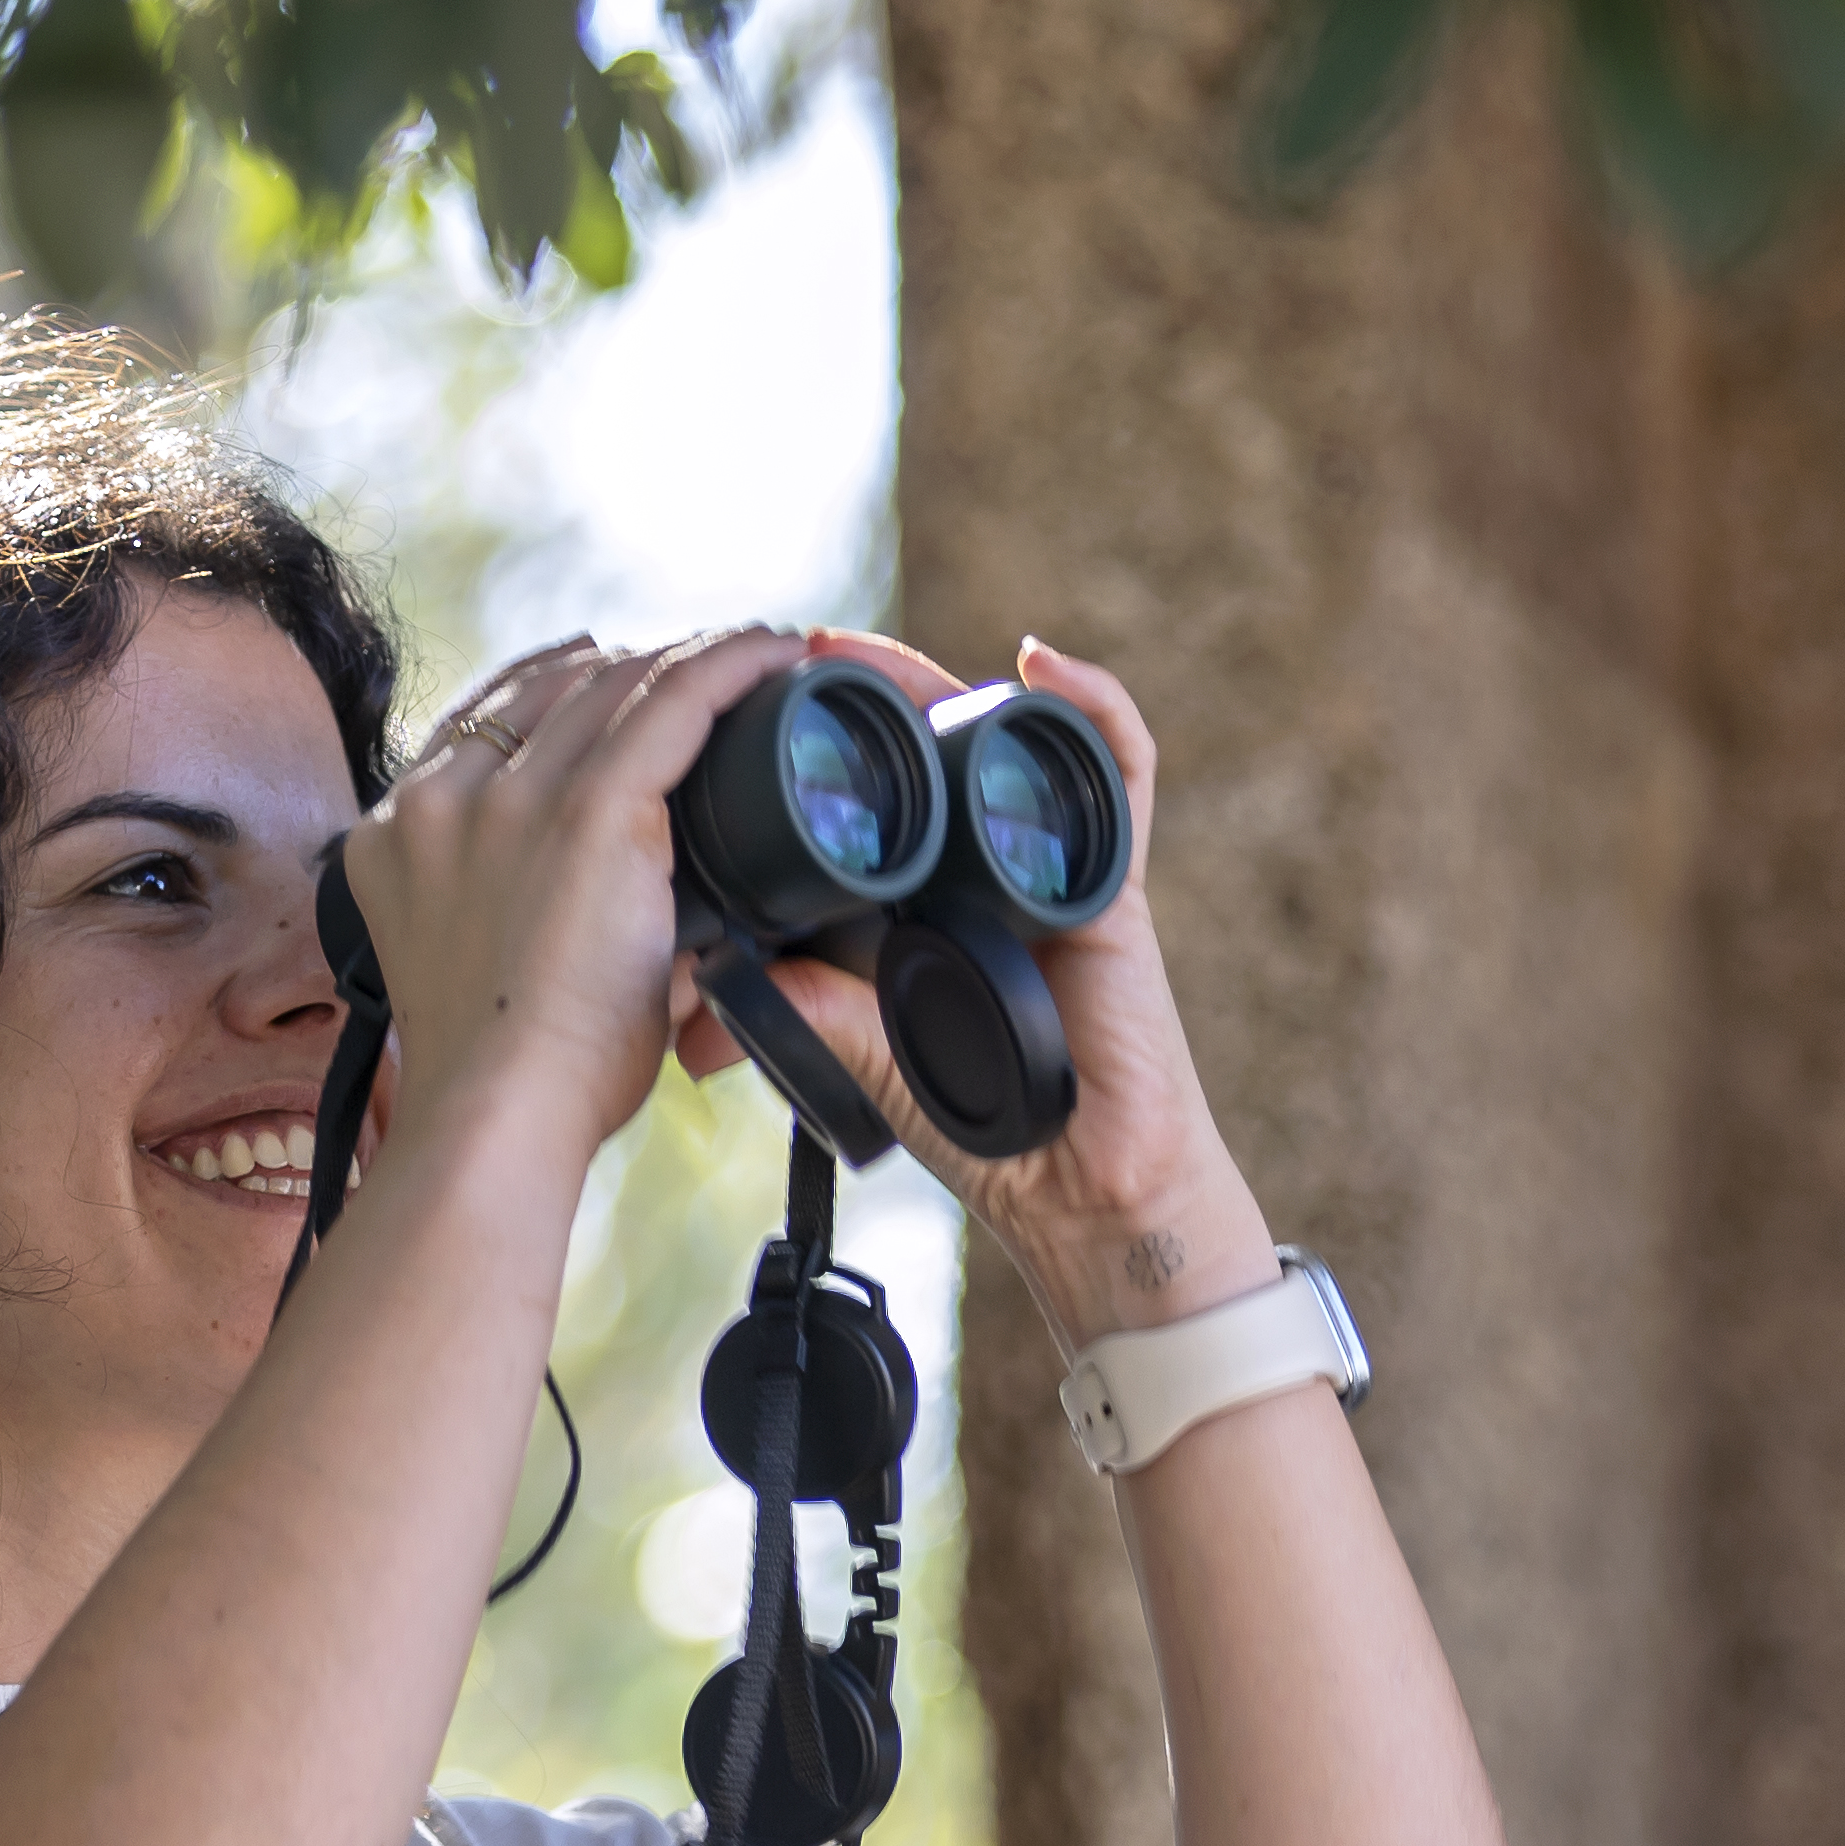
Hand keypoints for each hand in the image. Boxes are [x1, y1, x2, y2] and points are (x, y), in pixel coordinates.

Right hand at [330, 627, 814, 1164]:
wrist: (492, 1115)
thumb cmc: (503, 1084)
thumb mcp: (483, 975)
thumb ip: (530, 925)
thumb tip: (658, 934)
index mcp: (399, 835)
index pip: (480, 717)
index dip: (552, 681)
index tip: (605, 671)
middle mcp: (445, 799)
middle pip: (553, 688)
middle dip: (629, 665)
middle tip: (698, 663)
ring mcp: (512, 798)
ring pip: (617, 684)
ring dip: (687, 656)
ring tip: (748, 649)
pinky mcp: (592, 812)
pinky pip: (677, 702)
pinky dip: (732, 665)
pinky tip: (774, 650)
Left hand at [722, 636, 1275, 1344]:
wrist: (1082, 1190)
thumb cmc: (988, 1130)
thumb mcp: (875, 1065)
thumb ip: (814, 1022)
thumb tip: (724, 994)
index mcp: (918, 904)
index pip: (871, 801)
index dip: (819, 753)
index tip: (753, 714)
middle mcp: (980, 871)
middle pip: (932, 749)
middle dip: (875, 695)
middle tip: (811, 655)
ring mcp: (1050, 866)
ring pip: (1009, 742)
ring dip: (950, 684)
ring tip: (883, 657)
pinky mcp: (1116, 880)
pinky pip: (1121, 771)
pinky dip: (1093, 706)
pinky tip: (1041, 663)